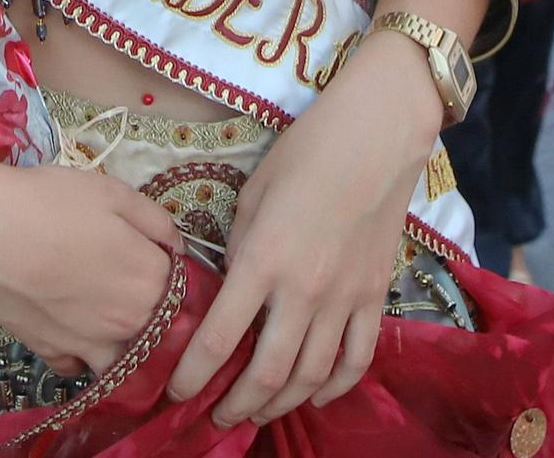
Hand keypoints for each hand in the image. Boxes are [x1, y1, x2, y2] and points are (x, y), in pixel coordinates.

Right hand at [0, 160, 180, 375]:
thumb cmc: (51, 204)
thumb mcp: (113, 193)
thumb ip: (157, 223)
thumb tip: (178, 250)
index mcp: (150, 282)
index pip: (185, 288)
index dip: (175, 271)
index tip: (160, 257)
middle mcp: (129, 325)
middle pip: (160, 326)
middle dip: (154, 306)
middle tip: (126, 274)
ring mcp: (92, 348)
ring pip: (126, 358)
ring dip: (125, 342)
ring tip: (105, 310)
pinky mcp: (56, 356)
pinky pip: (81, 365)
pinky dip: (83, 352)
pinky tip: (73, 324)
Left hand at [167, 34, 440, 426]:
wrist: (376, 135)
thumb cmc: (306, 150)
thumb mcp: (253, 192)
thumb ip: (240, 247)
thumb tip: (233, 287)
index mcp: (263, 259)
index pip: (218, 336)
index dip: (194, 375)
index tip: (177, 395)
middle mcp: (303, 290)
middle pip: (267, 373)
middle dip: (236, 405)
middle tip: (216, 418)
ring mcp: (345, 299)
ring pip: (310, 376)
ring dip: (280, 404)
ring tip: (256, 412)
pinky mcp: (376, 297)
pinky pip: (356, 359)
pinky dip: (334, 387)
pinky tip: (314, 394)